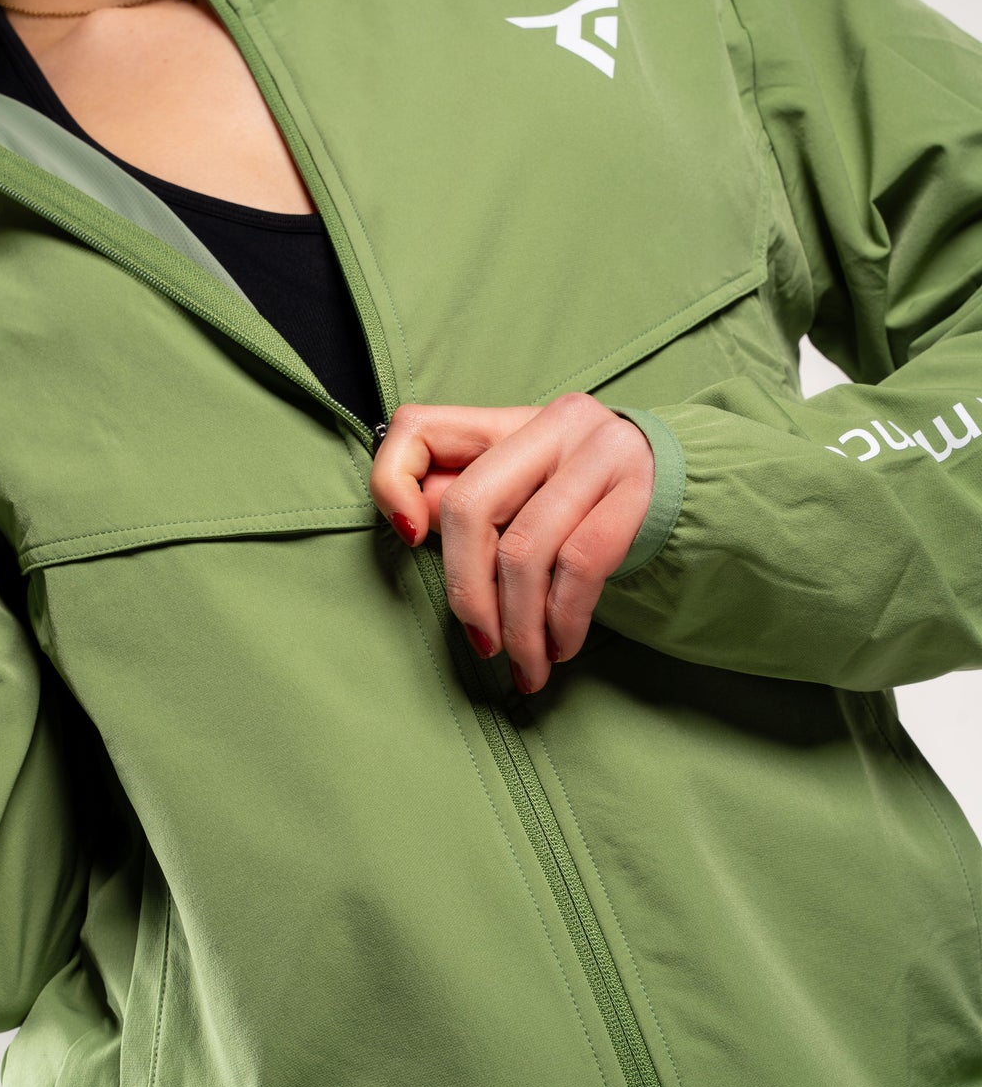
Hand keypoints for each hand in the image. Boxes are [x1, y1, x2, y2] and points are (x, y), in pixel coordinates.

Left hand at [368, 393, 655, 692]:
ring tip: (528, 666)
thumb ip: (471, 500)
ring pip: (526, 550)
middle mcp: (554, 423)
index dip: (391, 481)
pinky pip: (580, 567)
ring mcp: (600, 452)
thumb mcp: (529, 490)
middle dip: (467, 592)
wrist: (695, 492)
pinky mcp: (639, 492)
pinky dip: (562, 621)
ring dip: (520, 628)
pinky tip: (562, 648)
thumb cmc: (591, 502)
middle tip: (482, 644)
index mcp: (509, 420)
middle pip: (470, 506)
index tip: (409, 538)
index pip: (418, 427)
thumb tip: (413, 524)